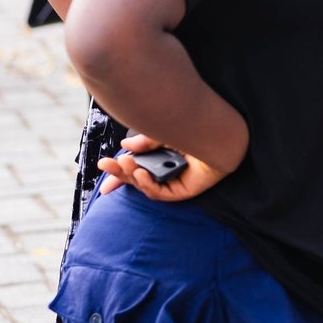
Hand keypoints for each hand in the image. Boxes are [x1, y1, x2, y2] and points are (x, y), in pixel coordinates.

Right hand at [97, 131, 237, 202]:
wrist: (221, 134)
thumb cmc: (196, 129)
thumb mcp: (165, 131)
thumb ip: (146, 141)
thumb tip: (125, 146)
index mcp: (160, 155)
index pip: (134, 166)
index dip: (117, 170)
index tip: (102, 168)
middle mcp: (166, 169)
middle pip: (135, 177)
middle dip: (118, 173)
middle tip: (105, 165)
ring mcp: (174, 181)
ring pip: (145, 185)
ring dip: (131, 176)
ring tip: (126, 164)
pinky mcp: (183, 191)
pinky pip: (161, 193)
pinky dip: (148, 185)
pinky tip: (142, 174)